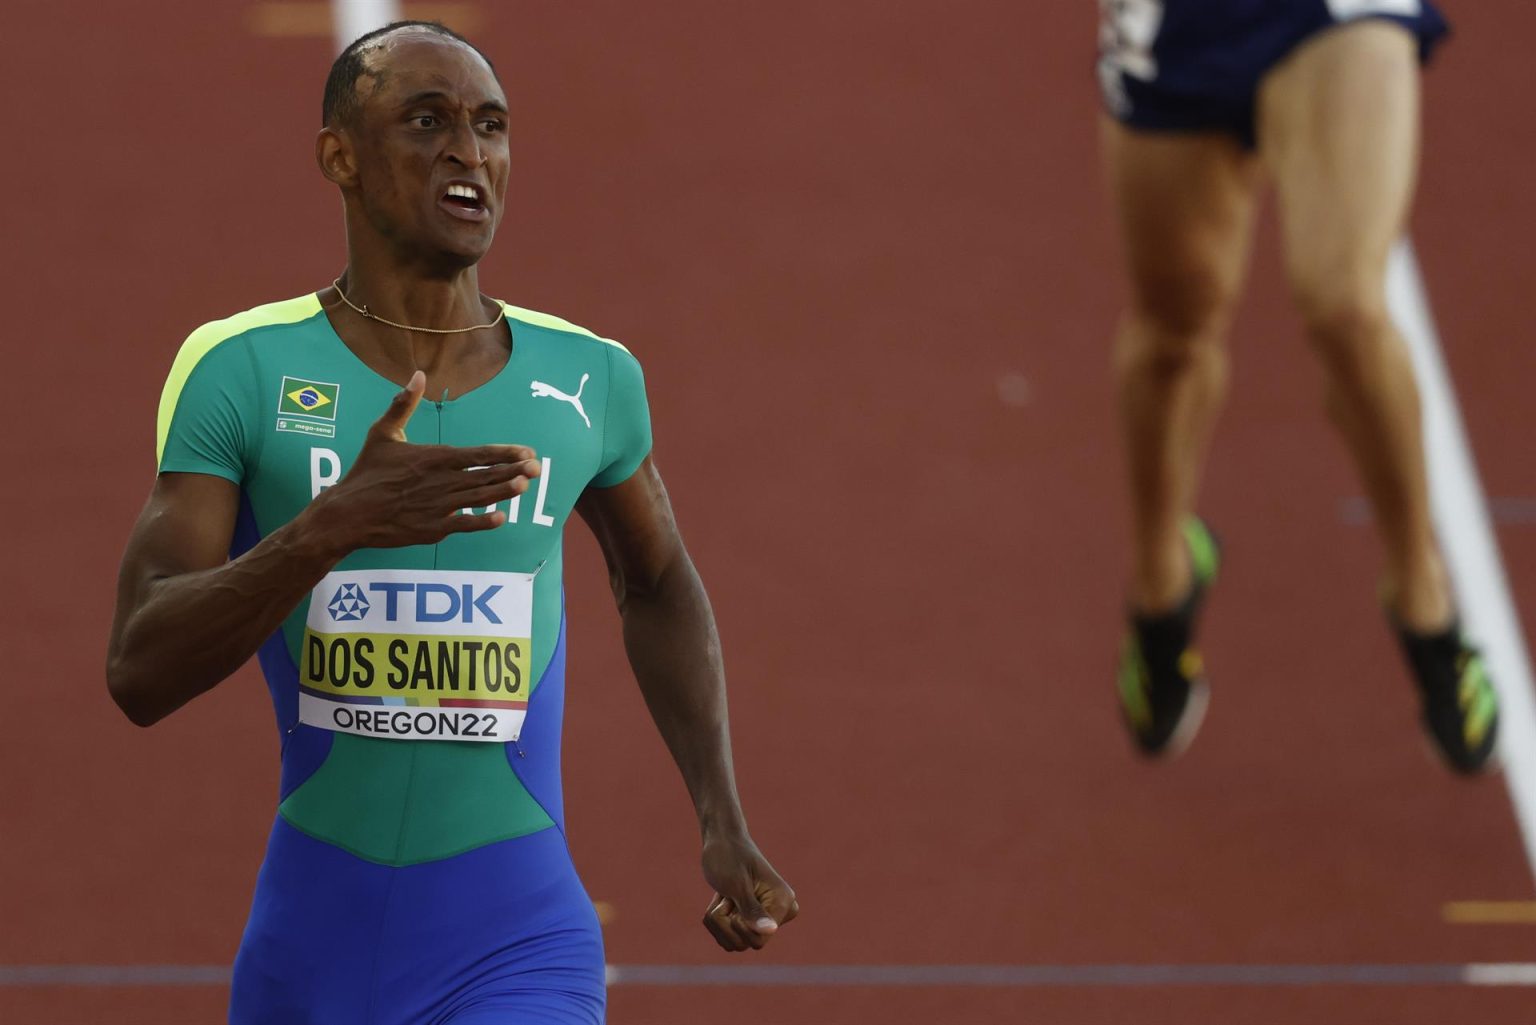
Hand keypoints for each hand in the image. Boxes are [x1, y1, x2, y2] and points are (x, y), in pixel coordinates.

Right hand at [306, 371, 540, 554]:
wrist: (348, 513)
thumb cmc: (366, 472)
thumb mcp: (382, 433)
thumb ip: (403, 404)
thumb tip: (417, 374)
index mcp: (432, 458)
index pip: (477, 453)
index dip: (504, 453)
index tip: (526, 451)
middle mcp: (440, 482)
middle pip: (484, 475)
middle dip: (513, 471)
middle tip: (538, 468)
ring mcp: (438, 507)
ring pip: (479, 498)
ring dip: (504, 492)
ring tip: (525, 485)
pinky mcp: (432, 529)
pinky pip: (463, 525)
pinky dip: (482, 522)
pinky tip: (501, 518)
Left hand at [701, 833, 797, 951]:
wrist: (721, 841)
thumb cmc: (729, 856)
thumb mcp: (738, 884)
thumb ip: (752, 910)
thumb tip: (770, 931)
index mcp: (784, 903)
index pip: (759, 939)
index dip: (737, 925)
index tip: (732, 899)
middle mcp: (778, 914)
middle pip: (747, 943)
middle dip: (725, 921)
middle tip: (727, 894)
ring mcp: (763, 919)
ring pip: (734, 943)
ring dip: (718, 920)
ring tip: (724, 896)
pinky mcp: (749, 922)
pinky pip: (727, 939)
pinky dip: (716, 921)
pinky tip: (722, 900)